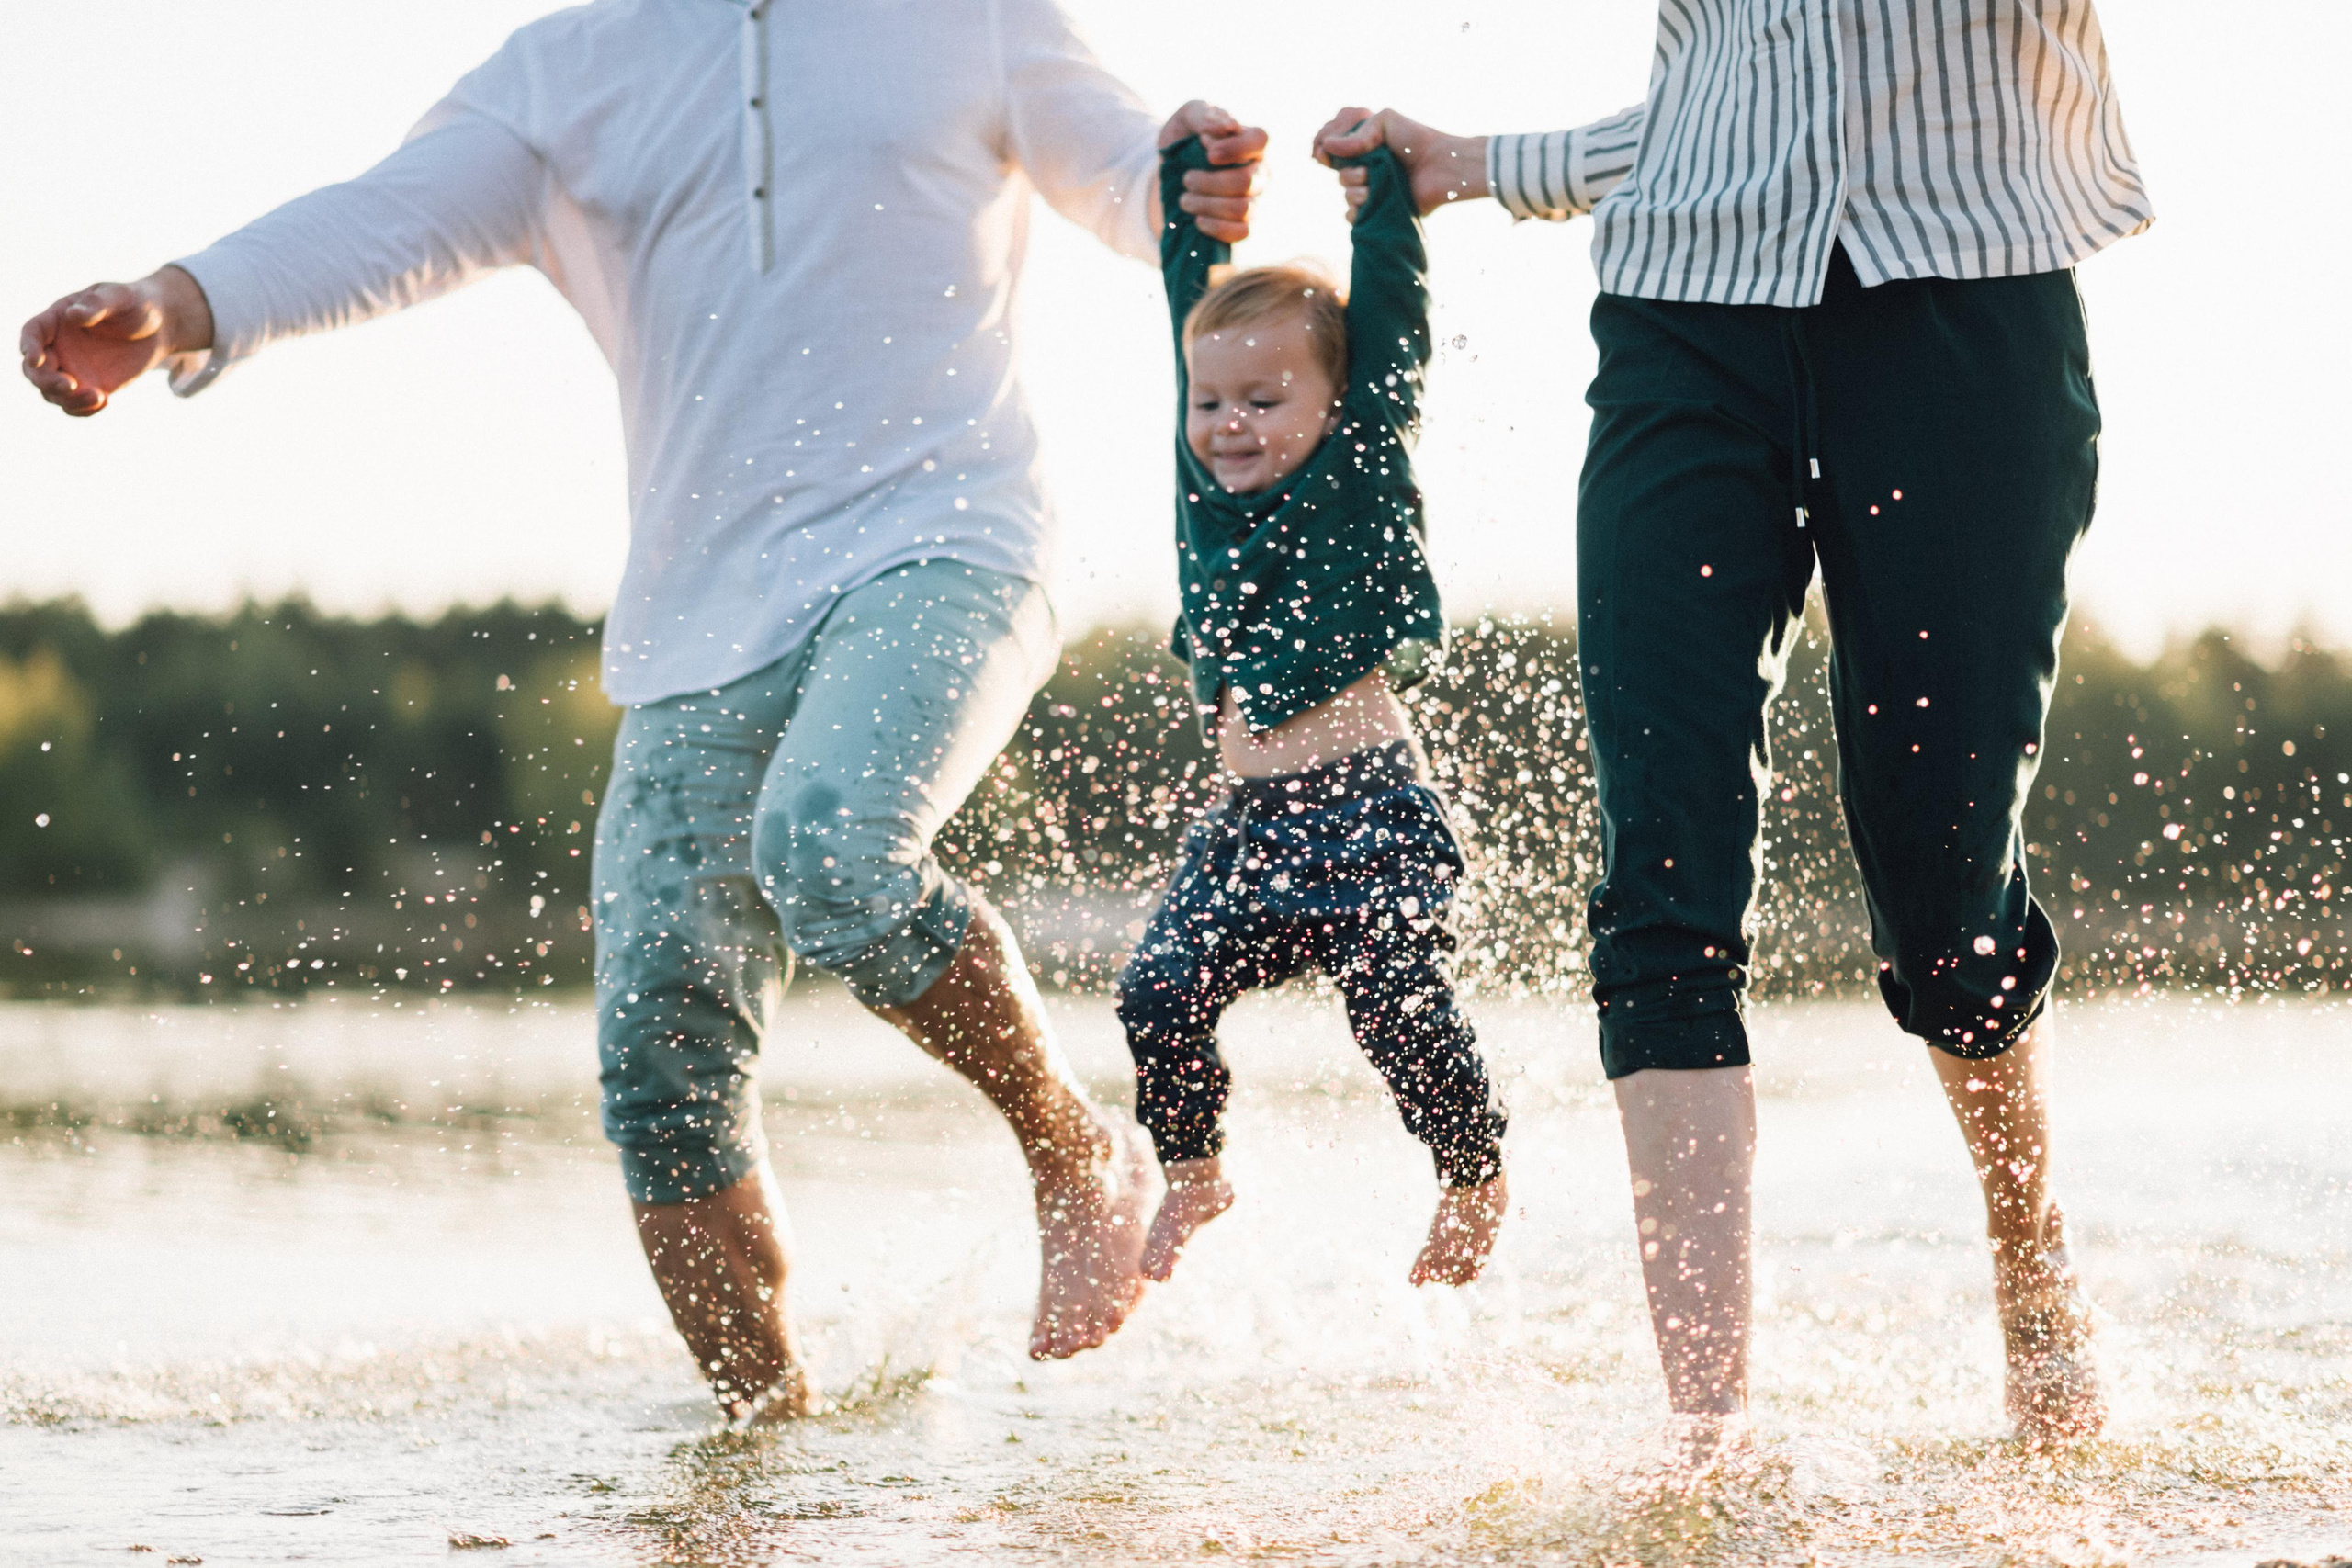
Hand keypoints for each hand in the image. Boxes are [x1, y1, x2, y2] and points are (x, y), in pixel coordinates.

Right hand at [20, 266, 212, 416]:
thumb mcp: (119, 297)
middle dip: (46, 381)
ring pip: (53, 392)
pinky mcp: (89, 387)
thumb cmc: (134, 304)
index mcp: (56, 321)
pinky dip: (84, 410)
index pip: (32, 333)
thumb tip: (75, 315)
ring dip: (69, 400)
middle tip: (70, 386)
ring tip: (99, 397)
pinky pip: (75, 405)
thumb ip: (97, 304)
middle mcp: (57, 347)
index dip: (29, 346)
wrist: (157, 327)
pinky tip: (105, 401)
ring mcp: (71, 370)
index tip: (36, 360)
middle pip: (35, 370)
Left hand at [1157, 100, 1267, 242]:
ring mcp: (1256, 199)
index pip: (1260, 140)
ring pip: (1243, 209)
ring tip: (1185, 200)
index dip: (1235, 148)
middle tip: (1186, 180)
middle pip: (1247, 180)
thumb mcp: (1187, 118)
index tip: (1208, 153)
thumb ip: (1204, 115)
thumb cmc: (1185, 138)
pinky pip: (1242, 233)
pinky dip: (1217, 228)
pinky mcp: (1245, 225)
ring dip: (1208, 205)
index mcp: (1252, 142)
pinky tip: (1198, 221)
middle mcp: (1260, 171)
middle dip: (1210, 182)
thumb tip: (1228, 126)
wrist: (1171, 172)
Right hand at [1313, 107, 1490, 222]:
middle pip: (1337, 172)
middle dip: (1347, 170)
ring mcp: (1373, 190)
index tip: (1322, 151)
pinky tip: (1370, 202)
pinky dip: (1357, 211)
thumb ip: (1354, 133)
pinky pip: (1353, 216)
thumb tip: (1327, 147)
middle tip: (1367, 169)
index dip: (1323, 148)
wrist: (1441, 165)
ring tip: (1374, 184)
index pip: (1331, 147)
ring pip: (1345, 194)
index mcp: (1364, 147)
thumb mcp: (1384, 121)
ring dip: (1355, 189)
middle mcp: (1366, 168)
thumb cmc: (1417, 139)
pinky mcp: (1379, 210)